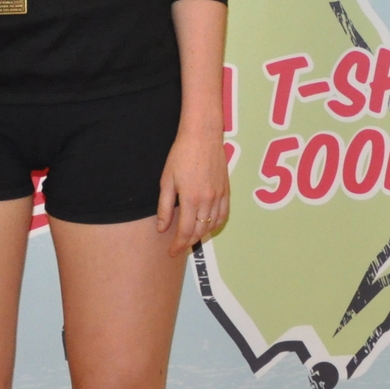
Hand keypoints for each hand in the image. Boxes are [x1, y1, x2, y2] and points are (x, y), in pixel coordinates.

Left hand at [156, 126, 230, 255]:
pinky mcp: (226, 189)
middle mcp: (208, 200)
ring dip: (202, 235)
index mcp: (191, 199)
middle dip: (189, 242)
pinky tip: (208, 225)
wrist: (202, 136)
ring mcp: (219, 195)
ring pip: (213, 225)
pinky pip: (223, 214)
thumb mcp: (166, 181)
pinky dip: (216, 224)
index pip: (186, 231)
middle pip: (200, 231)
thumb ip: (165, 207)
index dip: (178, 245)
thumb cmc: (181, 155)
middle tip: (179, 247)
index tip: (171, 252)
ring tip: (191, 237)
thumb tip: (163, 228)